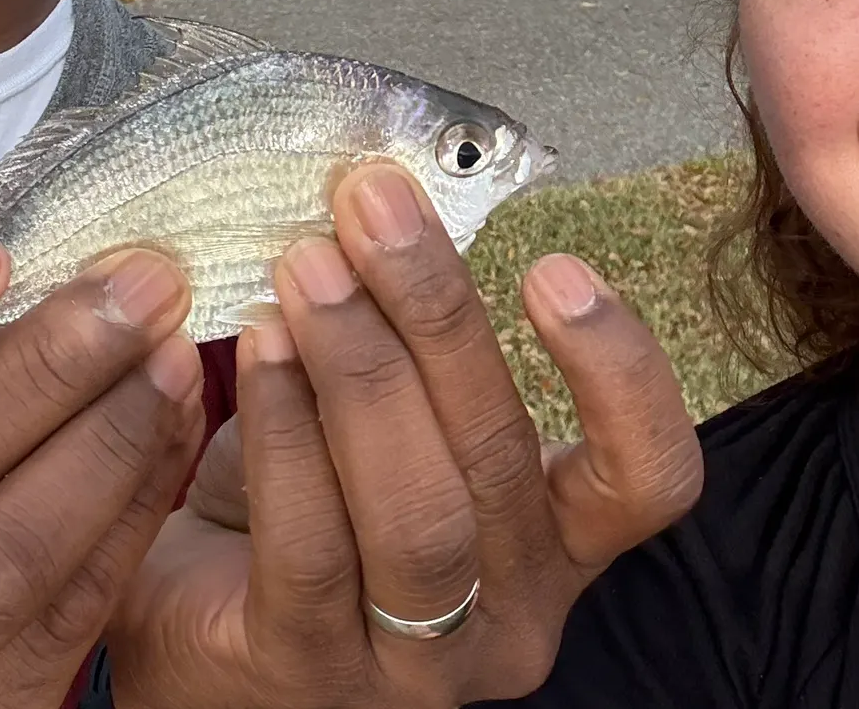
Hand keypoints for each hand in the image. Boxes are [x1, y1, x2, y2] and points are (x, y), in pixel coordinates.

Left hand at [108, 161, 701, 708]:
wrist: (209, 629)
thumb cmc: (321, 496)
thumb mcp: (396, 421)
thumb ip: (412, 334)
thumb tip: (388, 196)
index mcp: (556, 538)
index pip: (649, 479)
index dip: (621, 376)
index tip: (555, 267)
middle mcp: (510, 612)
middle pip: (503, 462)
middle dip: (436, 312)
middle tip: (373, 206)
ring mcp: (414, 663)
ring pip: (418, 514)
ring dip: (359, 365)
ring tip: (306, 264)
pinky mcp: (306, 672)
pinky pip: (309, 545)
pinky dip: (286, 427)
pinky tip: (258, 345)